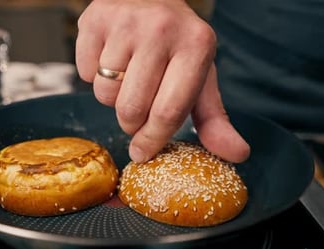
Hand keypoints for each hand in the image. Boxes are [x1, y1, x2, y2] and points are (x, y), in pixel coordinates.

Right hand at [76, 0, 249, 162]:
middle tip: (137, 111)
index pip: (168, 112)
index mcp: (196, 46)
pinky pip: (85, 73)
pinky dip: (94, 76)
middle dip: (130, 123)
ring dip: (113, 97)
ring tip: (126, 78)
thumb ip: (214, 119)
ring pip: (105, 93)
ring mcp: (126, 22)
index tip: (142, 153)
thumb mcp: (200, 77)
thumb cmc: (176, 45)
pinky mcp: (95, 19)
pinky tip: (110, 59)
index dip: (152, 140)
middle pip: (131, 110)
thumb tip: (238, 154)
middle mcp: (162, 29)